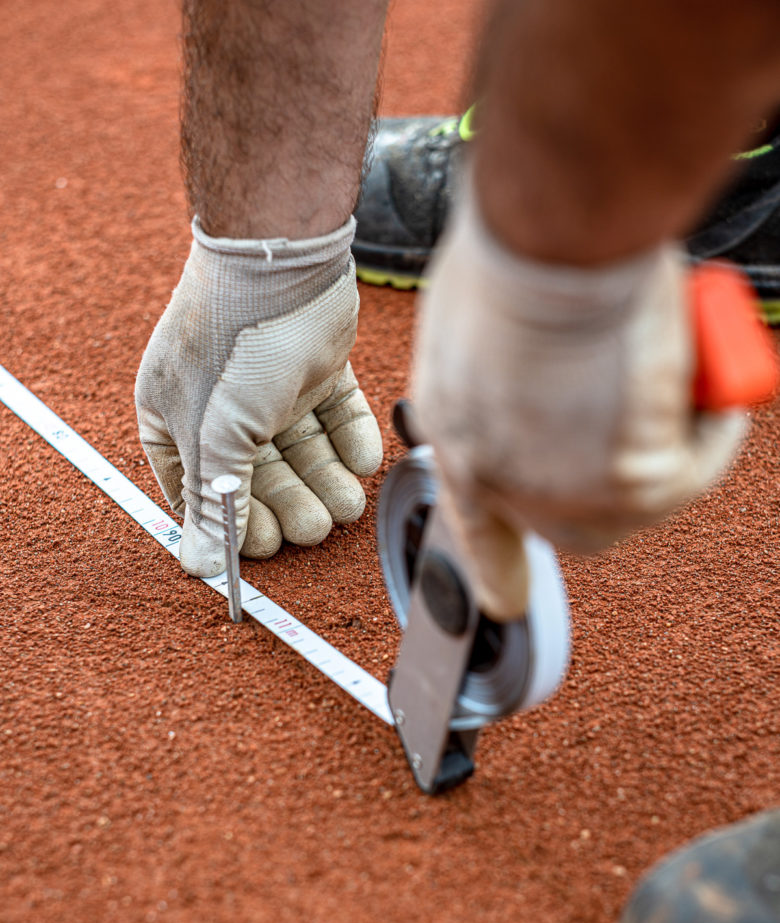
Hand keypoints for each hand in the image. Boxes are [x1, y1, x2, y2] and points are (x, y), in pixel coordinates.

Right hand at [135, 217, 382, 576]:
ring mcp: (270, 385)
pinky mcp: (314, 366)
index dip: (232, 522)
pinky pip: (334, 416)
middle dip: (290, 504)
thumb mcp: (218, 435)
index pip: (200, 490)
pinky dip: (350, 440)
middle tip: (316, 527)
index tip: (264, 548)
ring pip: (301, 451)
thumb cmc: (233, 343)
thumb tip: (198, 566)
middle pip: (258, 476)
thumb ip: (214, 502)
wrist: (285, 260)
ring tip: (348, 504)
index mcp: (177, 419)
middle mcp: (220, 406)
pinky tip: (363, 462)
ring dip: (325, 481)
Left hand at [411, 174, 745, 619]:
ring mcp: (569, 495)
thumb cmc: (513, 254)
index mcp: (457, 444)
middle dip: (611, 484)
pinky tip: (716, 394)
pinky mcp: (634, 486)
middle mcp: (507, 487)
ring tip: (679, 372)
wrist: (554, 247)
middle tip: (640, 429)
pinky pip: (694, 465)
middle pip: (573, 525)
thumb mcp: (479, 323)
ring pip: (640, 493)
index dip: (496, 569)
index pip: (476, 533)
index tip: (504, 602)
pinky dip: (714, 429)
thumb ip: (503, 371)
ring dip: (668, 442)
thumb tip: (547, 378)